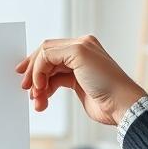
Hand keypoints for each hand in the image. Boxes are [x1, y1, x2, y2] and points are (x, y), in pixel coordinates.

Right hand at [16, 35, 145, 125]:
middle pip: (46, 61)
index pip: (47, 49)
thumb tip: (38, 67)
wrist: (121, 105)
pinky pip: (54, 84)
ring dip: (39, 88)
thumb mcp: (78, 56)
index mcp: (79, 43)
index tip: (31, 82)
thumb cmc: (107, 80)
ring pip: (48, 74)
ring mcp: (77, 69)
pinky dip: (46, 92)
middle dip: (34, 76)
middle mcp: (77, 54)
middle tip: (26, 89)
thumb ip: (54, 53)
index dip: (35, 64)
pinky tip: (43, 101)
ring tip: (37, 102)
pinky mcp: (77, 84)